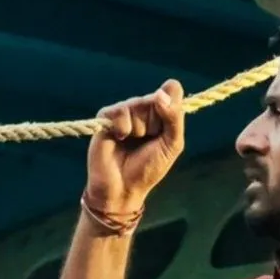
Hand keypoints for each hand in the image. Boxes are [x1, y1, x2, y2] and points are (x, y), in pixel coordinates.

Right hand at [86, 79, 184, 218]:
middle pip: (155, 98)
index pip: (172, 90)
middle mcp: (143, 108)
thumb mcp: (172, 144)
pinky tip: (120, 138)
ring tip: (131, 142)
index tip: (166, 128)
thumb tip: (161, 94)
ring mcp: (124, 111)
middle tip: (146, 141)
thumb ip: (174, 117)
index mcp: (161, 112)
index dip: (171, 107)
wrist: (123, 188)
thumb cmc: (149, 168)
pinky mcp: (105, 116)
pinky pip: (120, 111)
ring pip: (138, 104)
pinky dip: (123, 127)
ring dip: (139, 128)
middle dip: (154, 124)